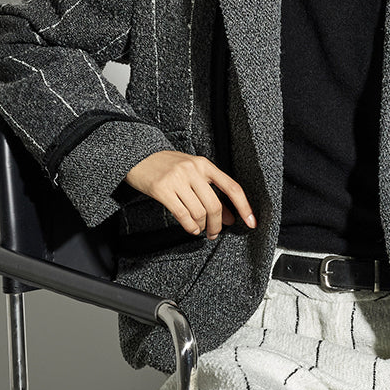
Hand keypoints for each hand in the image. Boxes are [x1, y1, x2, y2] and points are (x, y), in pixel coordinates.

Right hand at [124, 151, 256, 239]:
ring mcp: (177, 179)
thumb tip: (230, 217)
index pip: (232, 187)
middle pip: (215, 206)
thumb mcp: (192, 173)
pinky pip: (182, 215)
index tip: (251, 222)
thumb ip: (211, 192)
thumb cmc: (167, 165)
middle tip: (214, 233)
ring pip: (199, 212)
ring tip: (200, 229)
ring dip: (201, 226)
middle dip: (217, 225)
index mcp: (204, 164)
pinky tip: (191, 228)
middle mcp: (193, 170)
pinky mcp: (162, 189)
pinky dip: (190, 226)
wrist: (138, 155)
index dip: (244, 207)